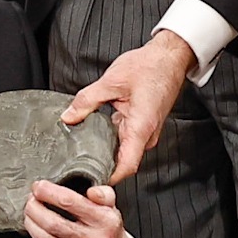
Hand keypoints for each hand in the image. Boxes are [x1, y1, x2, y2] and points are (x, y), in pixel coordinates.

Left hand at [23, 181, 127, 237]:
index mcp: (104, 220)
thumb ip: (104, 194)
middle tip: (30, 198)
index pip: (69, 202)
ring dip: (31, 223)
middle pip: (54, 223)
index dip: (48, 192)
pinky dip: (37, 235)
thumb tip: (92, 190)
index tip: (39, 186)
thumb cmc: (110, 229)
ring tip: (29, 211)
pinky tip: (35, 226)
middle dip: (35, 208)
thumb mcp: (112, 208)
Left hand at [62, 30, 193, 183]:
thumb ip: (87, 100)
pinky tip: (94, 131)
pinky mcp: (143, 125)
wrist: (169, 57)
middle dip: (100, 165)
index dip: (107, 178)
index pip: (126, 167)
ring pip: (123, 150)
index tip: (88, 180)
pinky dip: (110, 138)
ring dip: (105, 150)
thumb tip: (68, 117)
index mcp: (140, 128)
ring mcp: (146, 132)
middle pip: (122, 161)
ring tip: (80, 148)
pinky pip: (125, 139)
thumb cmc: (149, 67)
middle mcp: (146, 135)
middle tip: (75, 164)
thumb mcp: (111, 81)